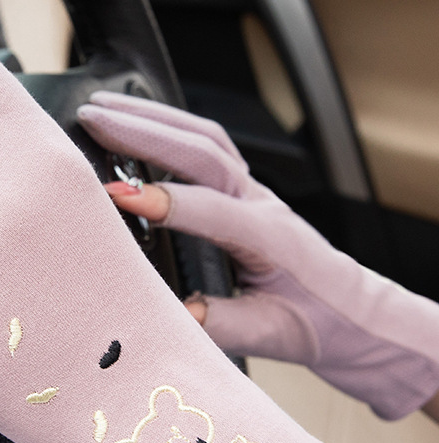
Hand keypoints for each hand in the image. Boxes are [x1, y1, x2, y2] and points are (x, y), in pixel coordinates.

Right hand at [78, 91, 438, 420]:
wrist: (350, 315)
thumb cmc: (313, 323)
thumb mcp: (270, 334)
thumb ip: (223, 324)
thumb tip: (176, 314)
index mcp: (270, 237)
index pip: (210, 209)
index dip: (164, 200)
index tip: (114, 197)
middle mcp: (262, 203)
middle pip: (202, 151)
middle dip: (144, 132)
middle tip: (92, 121)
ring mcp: (254, 191)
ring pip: (203, 138)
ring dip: (153, 118)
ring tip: (104, 108)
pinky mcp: (245, 190)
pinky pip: (207, 146)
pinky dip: (169, 127)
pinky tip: (139, 124)